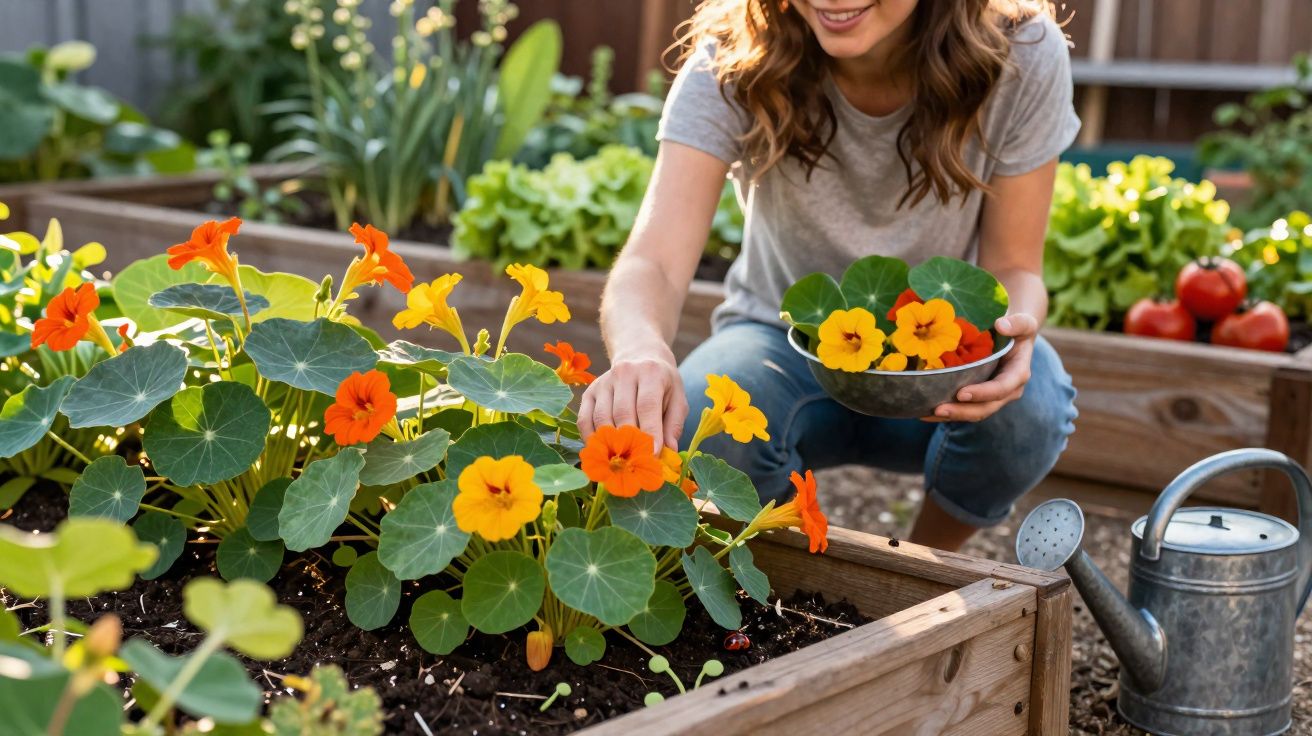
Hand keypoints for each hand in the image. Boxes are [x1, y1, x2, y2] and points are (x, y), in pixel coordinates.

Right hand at [579, 354, 688, 451]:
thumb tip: (668, 452)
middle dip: (629, 442)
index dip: (649, 431)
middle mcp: (624, 373)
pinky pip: (584, 419)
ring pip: (602, 418)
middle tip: (637, 463)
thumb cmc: (663, 384)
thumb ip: (674, 425)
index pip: (647, 405)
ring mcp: (604, 382)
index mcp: (650, 372)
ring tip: (621, 461)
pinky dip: (591, 438)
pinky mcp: (589, 391)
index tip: (652, 455)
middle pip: (622, 413)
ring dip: (610, 443)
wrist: (640, 355)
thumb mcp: (677, 399)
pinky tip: (602, 450)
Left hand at [923, 313, 1038, 422]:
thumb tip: (1001, 325)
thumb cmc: (1017, 328)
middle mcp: (1007, 391)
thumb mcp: (1024, 323)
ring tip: (927, 413)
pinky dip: (946, 411)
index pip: (1000, 389)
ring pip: (972, 412)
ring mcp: (992, 397)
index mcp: (1017, 375)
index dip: (982, 393)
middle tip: (938, 409)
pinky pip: (963, 408)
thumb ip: (1017, 323)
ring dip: (951, 415)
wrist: (1013, 336)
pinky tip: (924, 411)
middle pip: (984, 408)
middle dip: (961, 411)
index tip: (961, 393)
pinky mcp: (979, 397)